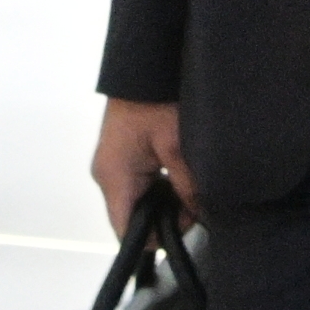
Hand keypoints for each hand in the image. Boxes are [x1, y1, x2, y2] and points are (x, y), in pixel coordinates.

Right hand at [91, 98, 198, 235]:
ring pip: (142, 200)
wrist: (145, 70)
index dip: (153, 240)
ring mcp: (115, 166)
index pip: (125, 230)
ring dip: (167, 200)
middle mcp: (108, 176)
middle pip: (134, 216)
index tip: (182, 237)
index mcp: (114, 177)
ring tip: (192, 185)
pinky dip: (164, 185)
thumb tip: (200, 214)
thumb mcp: (178, 146)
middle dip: (167, 217)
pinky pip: (144, 183)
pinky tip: (183, 174)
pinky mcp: (125, 157)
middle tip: (197, 204)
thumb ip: (188, 185)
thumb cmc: (155, 101)